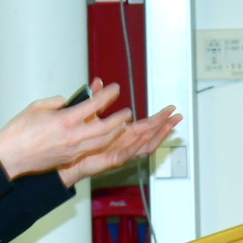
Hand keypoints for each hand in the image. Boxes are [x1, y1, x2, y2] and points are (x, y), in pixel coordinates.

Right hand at [0, 78, 132, 179]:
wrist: (10, 156)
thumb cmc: (19, 131)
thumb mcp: (37, 107)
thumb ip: (58, 102)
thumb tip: (69, 103)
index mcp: (65, 120)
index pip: (93, 105)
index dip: (107, 95)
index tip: (115, 89)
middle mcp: (73, 136)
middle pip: (105, 127)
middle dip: (119, 118)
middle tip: (127, 111)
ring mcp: (73, 149)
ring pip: (102, 141)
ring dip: (114, 133)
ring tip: (122, 125)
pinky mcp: (70, 158)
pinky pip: (91, 149)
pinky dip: (102, 142)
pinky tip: (105, 138)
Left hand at [58, 103, 181, 186]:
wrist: (64, 159)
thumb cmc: (76, 140)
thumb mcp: (89, 113)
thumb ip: (96, 98)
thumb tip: (98, 82)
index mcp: (122, 134)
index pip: (146, 125)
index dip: (159, 118)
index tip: (170, 110)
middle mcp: (124, 144)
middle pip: (151, 134)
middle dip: (165, 125)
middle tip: (177, 117)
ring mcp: (120, 152)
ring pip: (144, 146)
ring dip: (158, 135)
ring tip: (168, 126)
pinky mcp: (111, 160)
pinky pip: (127, 154)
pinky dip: (137, 146)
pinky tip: (146, 137)